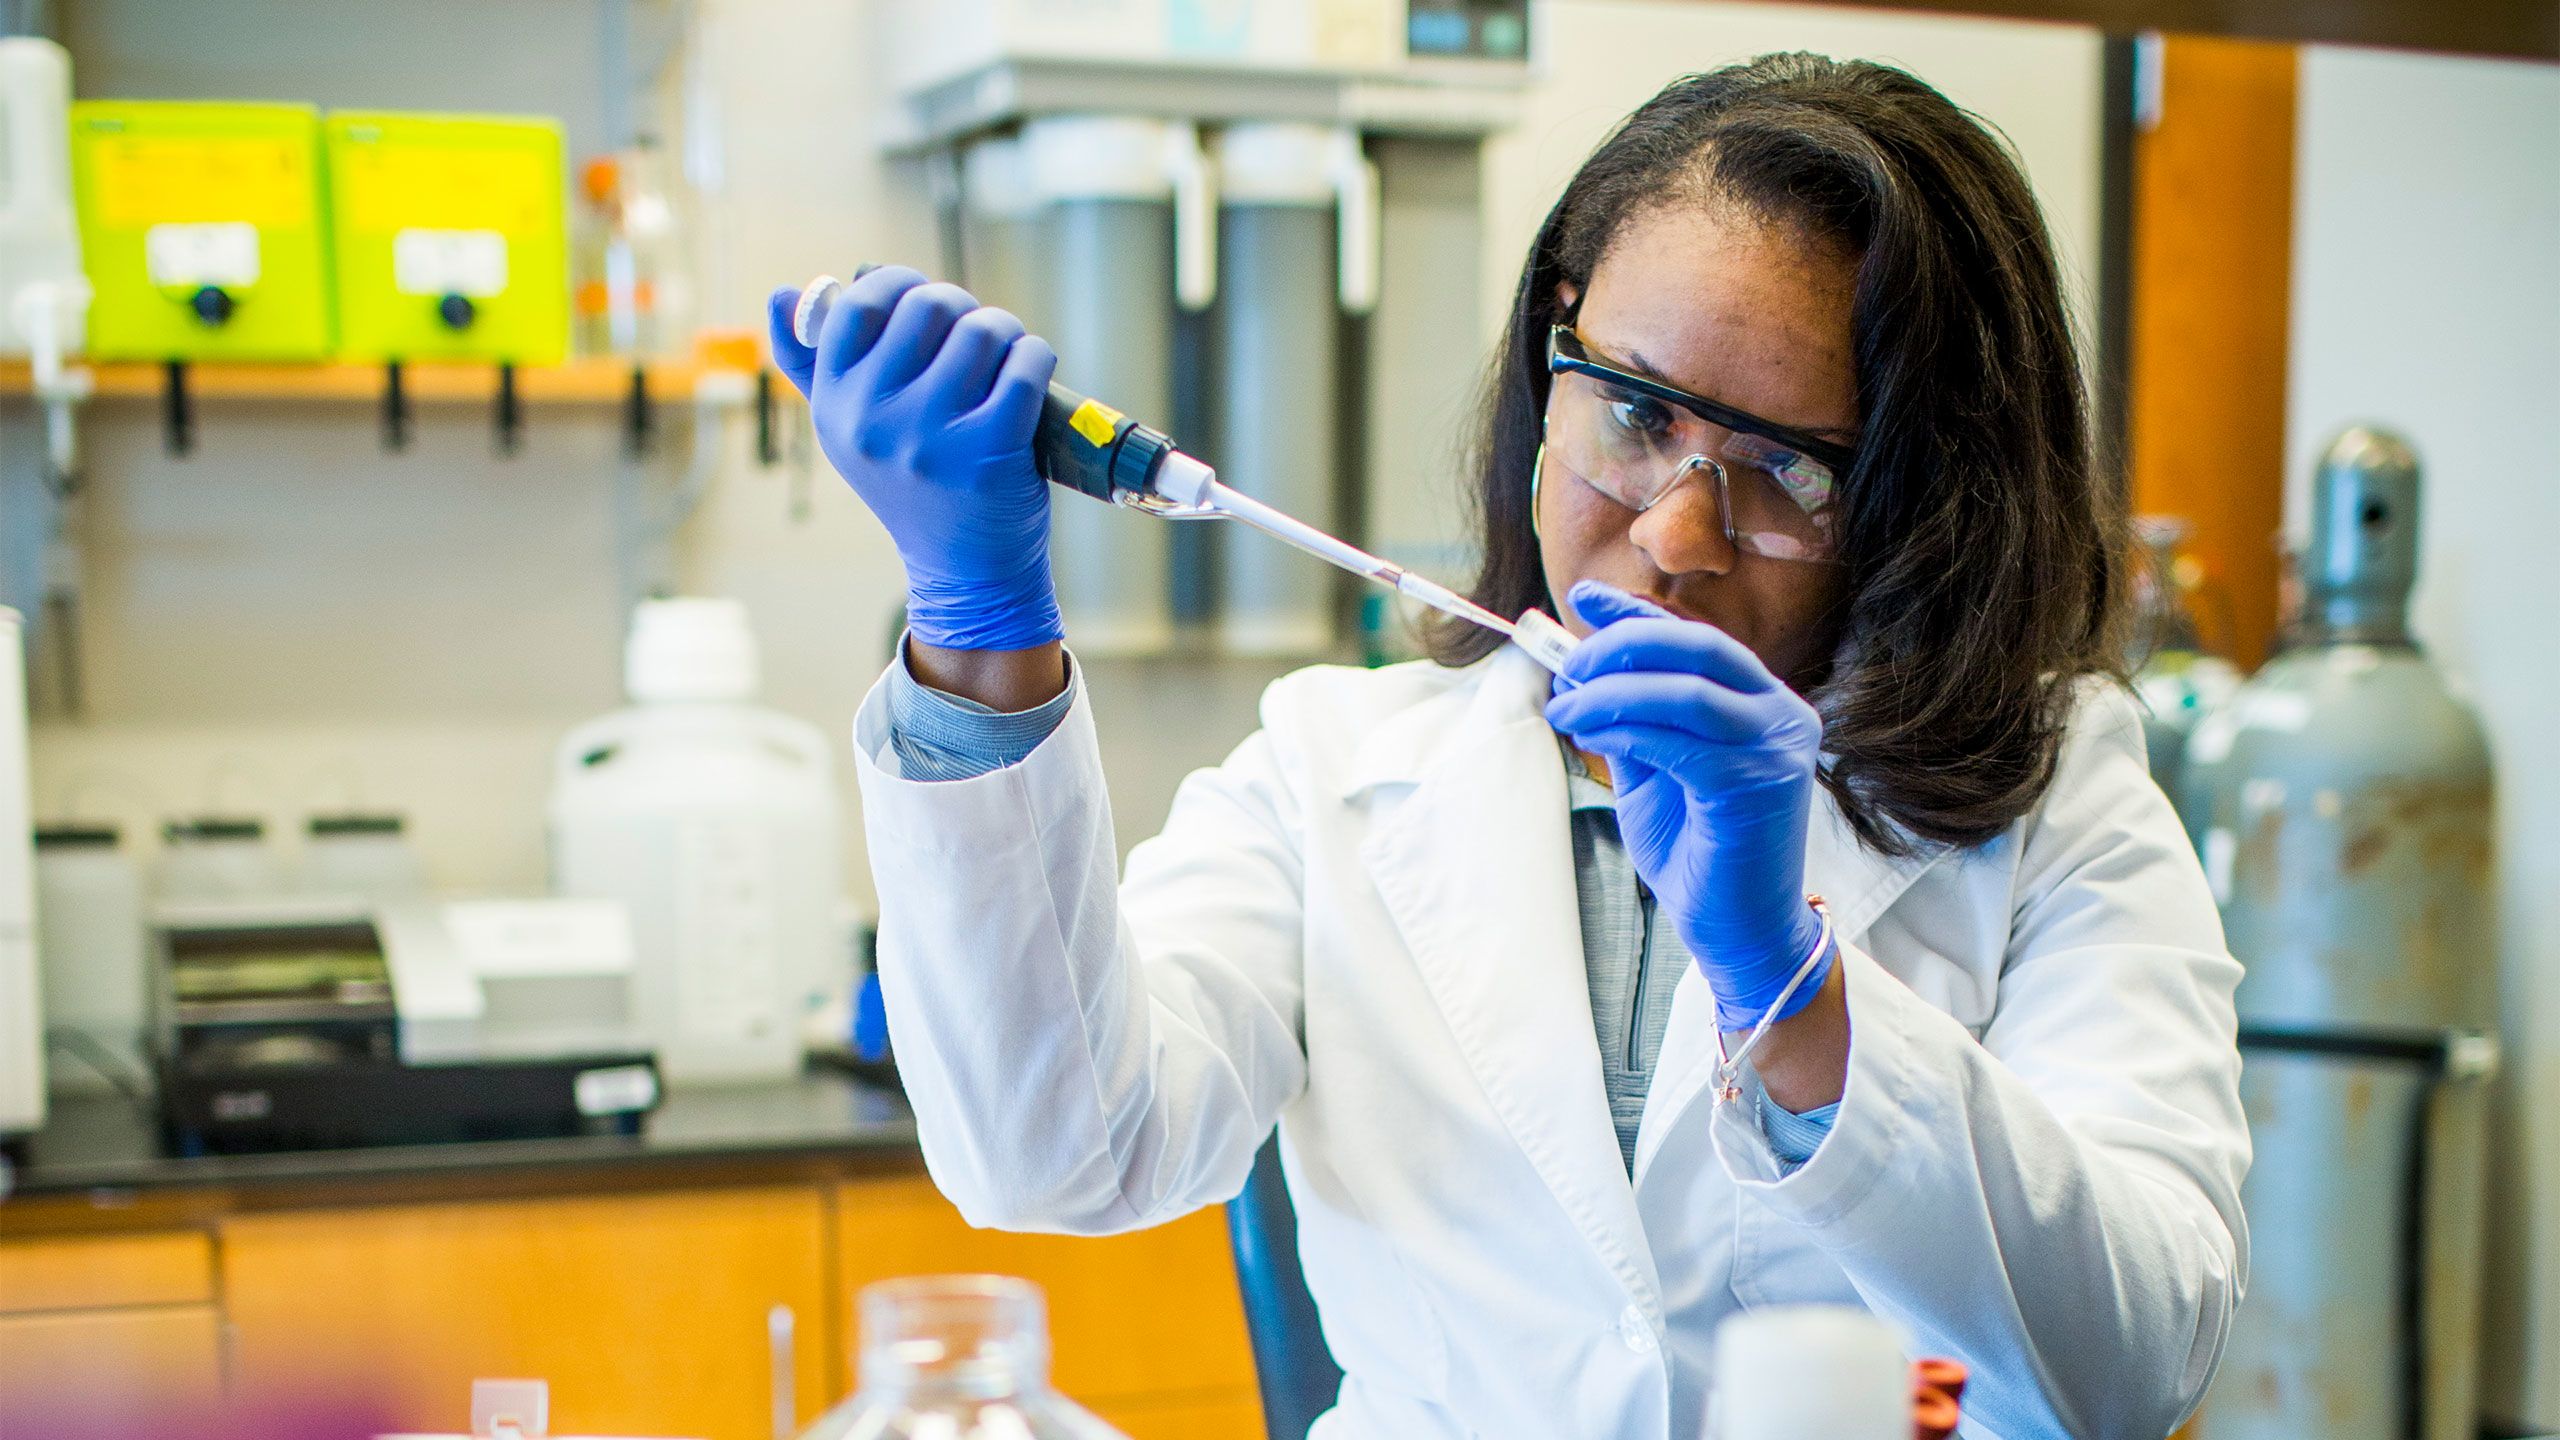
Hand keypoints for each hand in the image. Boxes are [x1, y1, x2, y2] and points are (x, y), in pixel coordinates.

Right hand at [767, 269, 1061, 650]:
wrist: (963, 571)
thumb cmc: (913, 484)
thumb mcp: (850, 430)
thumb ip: (812, 365)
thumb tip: (781, 293)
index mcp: (835, 404)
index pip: (859, 303)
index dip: (899, 283)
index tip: (923, 299)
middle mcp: (874, 419)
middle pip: (930, 304)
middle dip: (962, 308)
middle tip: (974, 334)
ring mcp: (930, 436)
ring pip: (985, 330)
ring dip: (1005, 332)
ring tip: (1005, 357)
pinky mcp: (989, 450)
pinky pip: (1025, 364)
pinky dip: (1035, 356)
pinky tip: (1030, 371)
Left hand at [1542, 580, 1830, 1031]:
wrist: (1737, 930)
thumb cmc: (1697, 853)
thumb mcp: (1655, 771)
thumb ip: (1633, 720)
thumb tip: (1581, 670)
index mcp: (1761, 703)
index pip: (1697, 639)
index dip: (1637, 613)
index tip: (1583, 598)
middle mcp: (1782, 715)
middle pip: (1696, 647)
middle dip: (1619, 647)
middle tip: (1566, 670)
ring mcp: (1778, 748)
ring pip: (1684, 688)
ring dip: (1612, 692)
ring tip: (1565, 710)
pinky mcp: (1757, 785)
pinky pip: (1680, 739)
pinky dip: (1628, 730)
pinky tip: (1594, 740)